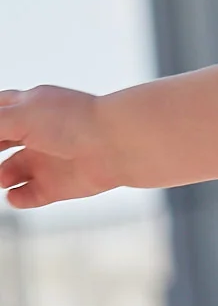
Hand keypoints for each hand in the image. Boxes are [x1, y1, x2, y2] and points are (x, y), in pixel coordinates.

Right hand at [0, 88, 119, 208]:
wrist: (118, 144)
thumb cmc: (70, 121)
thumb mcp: (19, 115)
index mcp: (26, 107)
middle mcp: (34, 133)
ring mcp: (45, 160)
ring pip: (9, 172)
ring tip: (1, 177)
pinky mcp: (57, 186)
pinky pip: (28, 195)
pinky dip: (18, 197)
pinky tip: (14, 195)